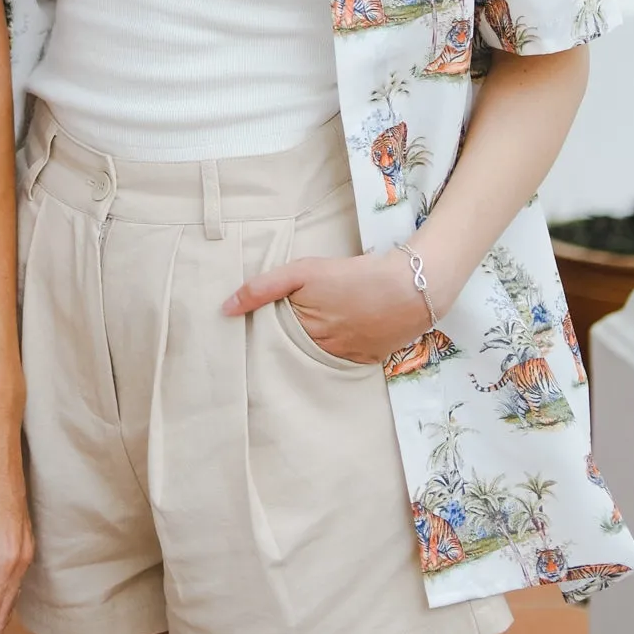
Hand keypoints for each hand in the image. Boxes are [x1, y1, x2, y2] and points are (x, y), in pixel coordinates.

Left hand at [223, 249, 430, 364]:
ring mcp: (344, 359)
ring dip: (310, 346)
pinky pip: (341, 361)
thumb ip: (262, 288)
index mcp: (301, 330)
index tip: (255, 327)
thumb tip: (224, 309)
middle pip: (293, 348)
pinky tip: (339, 334)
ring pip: (316, 356)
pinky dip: (336, 350)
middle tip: (289, 324)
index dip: (264, 329)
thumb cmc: (352, 275)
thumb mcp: (303, 272)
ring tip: (317, 327)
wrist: (409, 288)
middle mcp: (320, 351)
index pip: (271, 337)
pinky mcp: (367, 361)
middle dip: (285, 341)